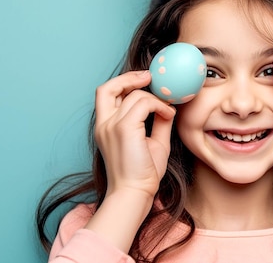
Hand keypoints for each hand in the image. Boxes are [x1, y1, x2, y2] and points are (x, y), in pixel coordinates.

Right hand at [94, 70, 175, 198]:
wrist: (134, 193)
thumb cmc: (142, 173)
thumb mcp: (153, 141)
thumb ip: (158, 121)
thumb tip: (168, 106)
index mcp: (105, 127)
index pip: (106, 94)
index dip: (124, 83)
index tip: (145, 82)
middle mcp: (104, 124)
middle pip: (107, 88)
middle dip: (129, 77)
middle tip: (150, 78)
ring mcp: (111, 125)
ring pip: (135, 95)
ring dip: (155, 98)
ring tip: (167, 110)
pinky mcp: (124, 128)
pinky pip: (144, 103)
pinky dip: (159, 105)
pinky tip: (168, 115)